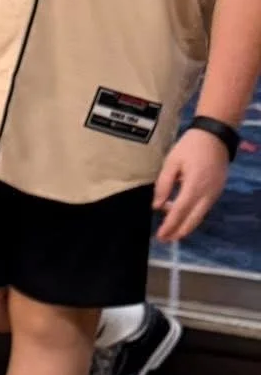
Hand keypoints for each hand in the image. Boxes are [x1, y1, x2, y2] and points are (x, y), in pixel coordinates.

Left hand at [154, 128, 230, 242]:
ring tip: (171, 229)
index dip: (169, 226)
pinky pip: (204, 209)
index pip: (179, 212)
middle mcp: (207, 194)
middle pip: (192, 220)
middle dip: (178, 232)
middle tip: (165, 239)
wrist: (216, 134)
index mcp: (194, 186)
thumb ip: (163, 185)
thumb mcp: (172, 162)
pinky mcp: (217, 191)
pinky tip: (181, 215)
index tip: (160, 236)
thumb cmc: (191, 146)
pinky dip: (192, 215)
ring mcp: (214, 193)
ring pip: (199, 217)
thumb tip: (157, 206)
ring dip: (185, 225)